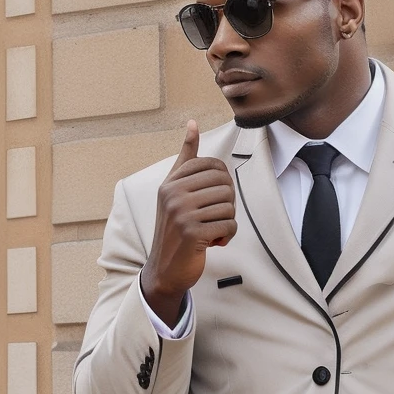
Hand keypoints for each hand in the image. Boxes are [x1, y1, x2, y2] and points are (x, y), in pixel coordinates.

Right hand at [141, 120, 236, 326]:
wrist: (164, 269)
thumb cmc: (175, 229)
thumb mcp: (174, 191)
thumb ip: (185, 159)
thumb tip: (193, 123)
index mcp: (171, 182)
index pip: (213, 166)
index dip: (223, 183)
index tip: (214, 198)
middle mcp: (173, 195)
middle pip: (225, 185)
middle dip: (227, 203)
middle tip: (215, 217)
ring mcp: (182, 213)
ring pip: (229, 206)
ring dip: (228, 222)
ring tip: (213, 230)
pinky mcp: (193, 233)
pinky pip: (229, 225)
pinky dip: (228, 236)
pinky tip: (215, 242)